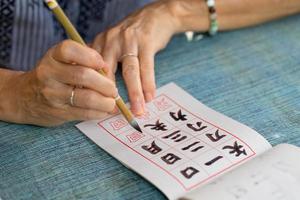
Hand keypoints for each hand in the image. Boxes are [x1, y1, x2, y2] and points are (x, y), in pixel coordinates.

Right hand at [0, 40, 116, 125]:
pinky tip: (104, 111)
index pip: (70, 50)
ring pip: (86, 98)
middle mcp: (49, 73)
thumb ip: (83, 61)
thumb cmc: (52, 76)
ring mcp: (52, 94)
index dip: (90, 56)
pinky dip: (99, 112)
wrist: (24, 97)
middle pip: (83, 75)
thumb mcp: (61, 62)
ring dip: (105, 102)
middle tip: (113, 90)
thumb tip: (107, 70)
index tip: (102, 64)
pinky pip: (84, 113)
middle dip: (105, 84)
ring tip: (111, 102)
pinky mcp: (58, 112)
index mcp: (52, 56)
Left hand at [92, 0, 180, 114]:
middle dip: (113, 96)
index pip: (92, 71)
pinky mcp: (146, 42)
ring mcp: (129, 41)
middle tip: (116, 114)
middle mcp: (111, 41)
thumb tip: (99, 91)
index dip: (95, 91)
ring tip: (138, 111)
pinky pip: (147, 67)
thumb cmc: (132, 36)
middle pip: (109, 73)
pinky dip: (149, 84)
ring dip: (135, 94)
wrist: (154, 16)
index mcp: (99, 44)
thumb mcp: (113, 43)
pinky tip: (150, 97)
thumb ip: (105, 63)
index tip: (99, 109)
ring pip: (130, 72)